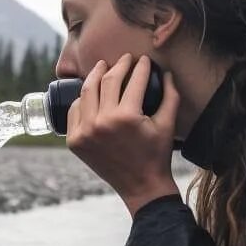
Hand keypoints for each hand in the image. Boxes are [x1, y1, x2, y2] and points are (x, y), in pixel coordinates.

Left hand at [66, 53, 181, 216]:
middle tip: (124, 59)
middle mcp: (102, 122)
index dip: (140, 66)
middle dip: (118, 66)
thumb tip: (167, 72)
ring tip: (103, 67)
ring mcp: (85, 131)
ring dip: (95, 76)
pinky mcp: (74, 141)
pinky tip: (90, 92)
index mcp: (126, 116)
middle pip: (106, 80)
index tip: (143, 60)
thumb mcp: (168, 124)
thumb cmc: (157, 155)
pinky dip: (82, 99)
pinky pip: (75, 111)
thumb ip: (170, 95)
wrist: (141, 187)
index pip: (133, 80)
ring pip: (86, 92)